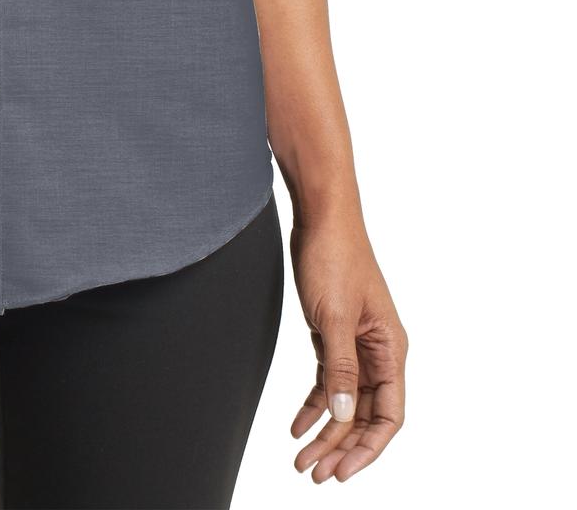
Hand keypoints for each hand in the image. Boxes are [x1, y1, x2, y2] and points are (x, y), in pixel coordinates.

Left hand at [288, 214, 407, 482]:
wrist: (320, 215)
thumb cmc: (334, 256)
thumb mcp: (334, 316)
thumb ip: (340, 368)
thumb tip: (342, 416)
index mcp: (390, 348)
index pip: (389, 415)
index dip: (368, 448)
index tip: (342, 471)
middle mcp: (378, 350)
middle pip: (364, 414)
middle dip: (341, 446)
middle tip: (314, 473)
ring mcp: (356, 343)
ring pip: (344, 400)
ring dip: (326, 431)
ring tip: (303, 459)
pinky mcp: (334, 333)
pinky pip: (328, 380)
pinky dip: (314, 404)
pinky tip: (296, 425)